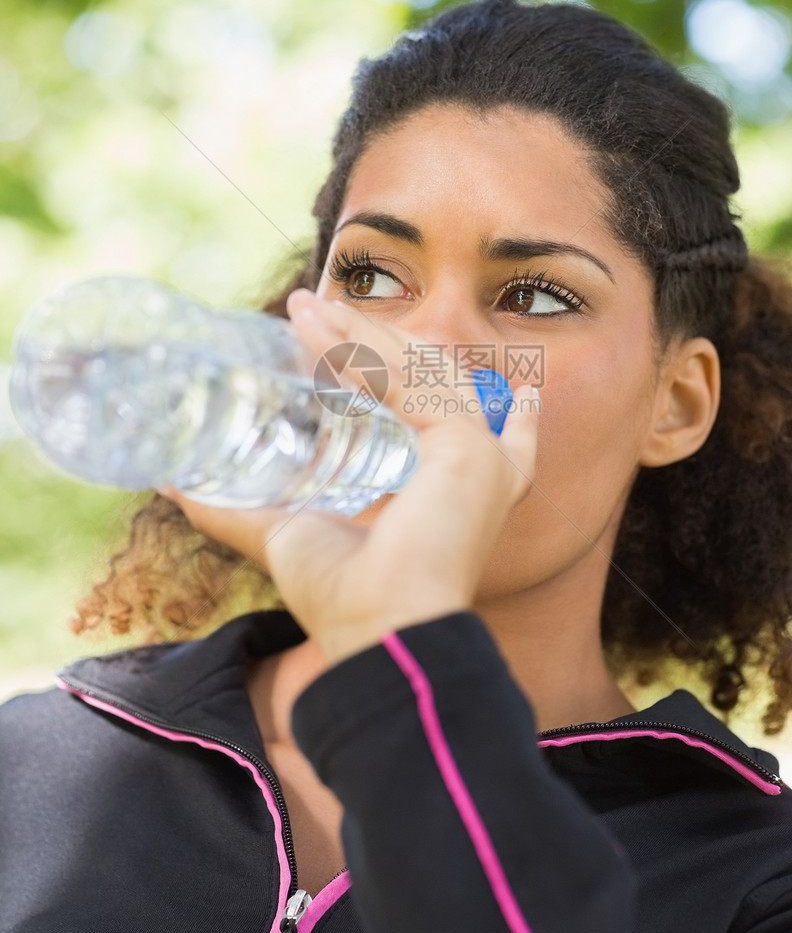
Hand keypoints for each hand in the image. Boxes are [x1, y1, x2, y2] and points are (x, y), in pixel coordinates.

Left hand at [159, 289, 539, 665]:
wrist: (377, 624)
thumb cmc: (343, 594)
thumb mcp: (285, 533)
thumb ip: (235, 505)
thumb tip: (170, 481)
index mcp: (455, 487)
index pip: (465, 418)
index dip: (445, 382)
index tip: (441, 362)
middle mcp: (478, 467)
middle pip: (426, 377)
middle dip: (372, 338)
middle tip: (314, 309)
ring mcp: (479, 453)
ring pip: (415, 369)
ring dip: (358, 332)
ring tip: (303, 308)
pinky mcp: (468, 445)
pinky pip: (407, 383)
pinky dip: (361, 352)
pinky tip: (318, 330)